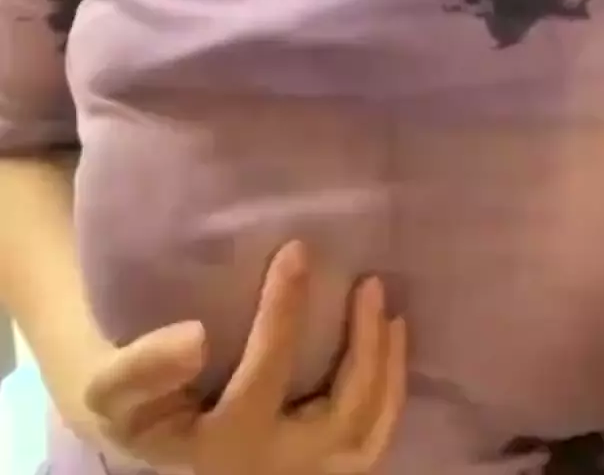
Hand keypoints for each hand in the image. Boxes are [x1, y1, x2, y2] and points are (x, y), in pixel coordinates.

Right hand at [83, 241, 406, 474]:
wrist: (152, 437)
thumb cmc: (138, 403)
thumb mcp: (114, 391)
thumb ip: (142, 368)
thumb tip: (196, 337)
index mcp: (219, 448)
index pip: (262, 378)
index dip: (283, 314)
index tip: (297, 249)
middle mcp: (268, 470)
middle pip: (337, 419)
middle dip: (364, 350)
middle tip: (371, 281)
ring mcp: (300, 474)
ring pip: (365, 438)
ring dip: (387, 372)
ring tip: (392, 311)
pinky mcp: (319, 465)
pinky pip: (369, 441)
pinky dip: (389, 395)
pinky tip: (392, 339)